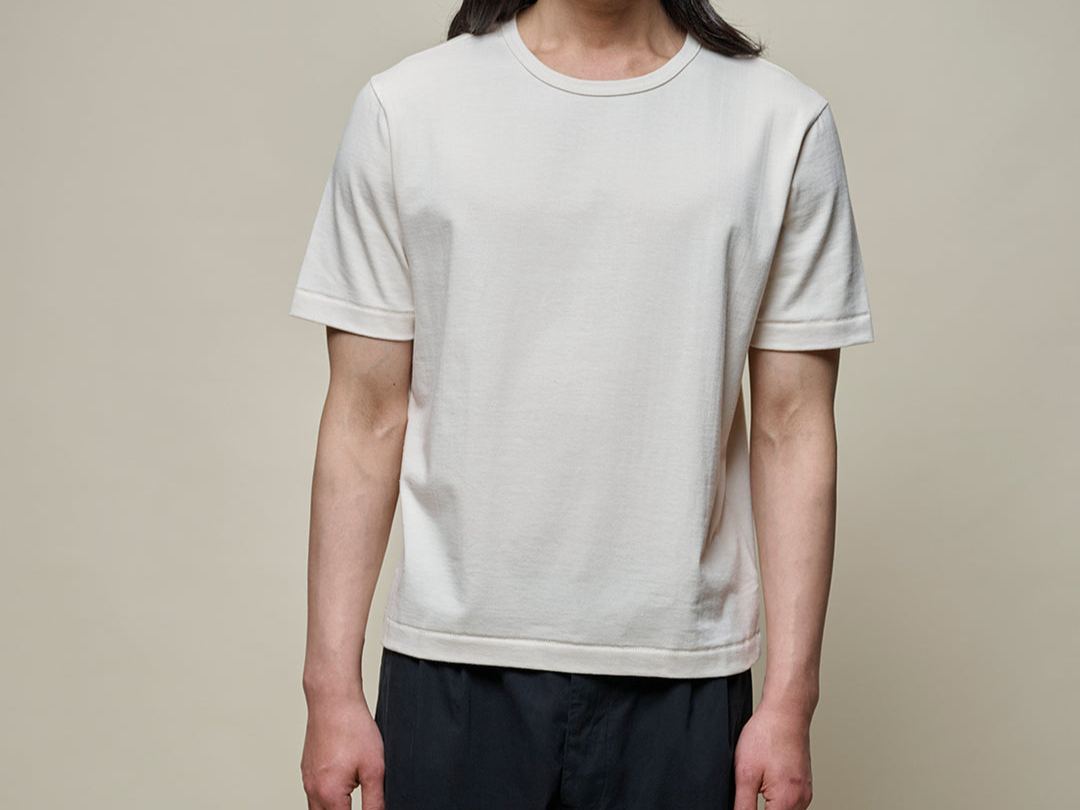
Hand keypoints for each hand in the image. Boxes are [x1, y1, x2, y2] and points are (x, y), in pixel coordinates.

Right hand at [301, 691, 384, 809]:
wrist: (333, 700)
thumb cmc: (352, 727)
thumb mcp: (374, 768)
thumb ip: (375, 801)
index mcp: (329, 794)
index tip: (369, 809)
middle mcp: (312, 790)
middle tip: (360, 804)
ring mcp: (307, 780)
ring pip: (316, 809)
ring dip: (334, 808)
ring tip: (351, 799)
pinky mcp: (306, 769)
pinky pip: (313, 794)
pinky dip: (326, 797)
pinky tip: (342, 786)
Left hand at [733, 703, 813, 809]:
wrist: (786, 712)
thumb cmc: (767, 735)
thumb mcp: (745, 772)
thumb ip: (743, 805)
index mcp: (787, 801)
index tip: (744, 804)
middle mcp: (801, 800)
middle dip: (760, 809)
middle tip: (749, 792)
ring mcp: (805, 793)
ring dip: (770, 808)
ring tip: (756, 787)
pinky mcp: (804, 785)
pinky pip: (791, 804)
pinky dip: (777, 802)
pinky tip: (765, 787)